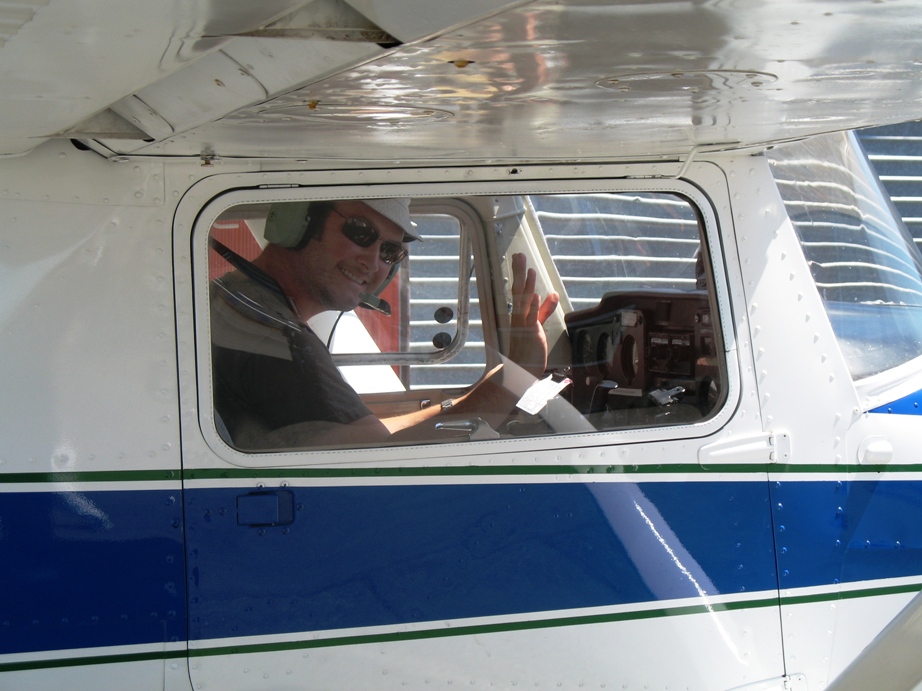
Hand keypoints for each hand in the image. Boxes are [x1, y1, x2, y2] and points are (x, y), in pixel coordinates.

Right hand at [506, 252, 559, 377]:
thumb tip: (552, 294)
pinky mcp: (531, 333)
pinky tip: (536, 295)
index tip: (517, 257)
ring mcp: (523, 324)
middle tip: (519, 255)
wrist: (521, 369)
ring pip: (525, 302)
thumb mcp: (537, 324)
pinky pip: (532, 318)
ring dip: (528, 286)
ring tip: (530, 270)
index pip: (519, 289)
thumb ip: (545, 309)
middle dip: (519, 273)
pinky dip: (534, 306)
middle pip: (519, 291)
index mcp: (519, 313)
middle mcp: (519, 316)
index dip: (519, 273)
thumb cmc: (528, 348)